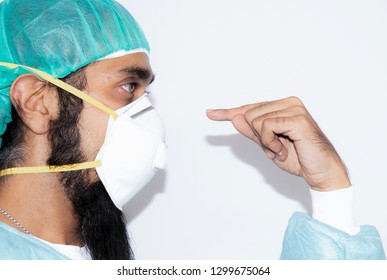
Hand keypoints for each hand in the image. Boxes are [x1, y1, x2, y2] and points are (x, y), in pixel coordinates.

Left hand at [206, 96, 350, 190]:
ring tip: (281, 149)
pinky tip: (283, 149)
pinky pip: (265, 127)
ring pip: (254, 120)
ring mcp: (293, 108)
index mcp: (281, 106)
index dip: (228, 112)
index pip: (249, 108)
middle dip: (257, 137)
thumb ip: (252, 132)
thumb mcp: (267, 145)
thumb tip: (235, 118)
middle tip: (275, 149)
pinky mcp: (296, 118)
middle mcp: (288, 102)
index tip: (210, 113)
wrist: (320, 172)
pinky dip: (269, 142)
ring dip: (264, 142)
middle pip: (248, 114)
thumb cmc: (298, 158)